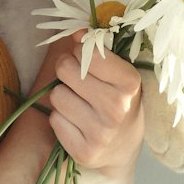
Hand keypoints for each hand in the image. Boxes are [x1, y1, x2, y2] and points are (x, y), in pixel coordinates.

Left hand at [45, 31, 143, 180]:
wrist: (123, 148)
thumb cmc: (119, 99)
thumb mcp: (119, 71)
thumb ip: (99, 48)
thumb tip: (76, 31)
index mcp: (129, 83)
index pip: (87, 52)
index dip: (81, 51)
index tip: (88, 59)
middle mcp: (117, 108)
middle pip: (65, 69)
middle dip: (67, 69)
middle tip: (78, 78)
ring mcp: (100, 133)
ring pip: (56, 95)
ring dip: (64, 95)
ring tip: (80, 102)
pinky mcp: (84, 152)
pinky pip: (54, 119)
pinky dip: (61, 118)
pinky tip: (77, 122)